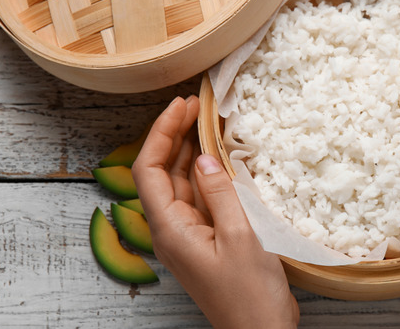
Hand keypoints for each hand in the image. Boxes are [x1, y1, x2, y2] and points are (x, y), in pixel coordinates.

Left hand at [132, 96, 298, 327]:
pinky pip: (200, 199)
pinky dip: (208, 174)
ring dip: (192, 152)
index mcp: (171, 230)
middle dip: (175, 135)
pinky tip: (222, 159)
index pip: (148, 170)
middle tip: (197, 105)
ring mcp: (189, 236)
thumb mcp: (240, 237)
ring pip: (182, 184)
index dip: (161, 133)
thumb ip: (220, 194)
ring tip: (209, 122)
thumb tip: (204, 157)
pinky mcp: (207, 240)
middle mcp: (173, 231)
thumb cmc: (251, 294)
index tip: (182, 105)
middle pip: (162, 173)